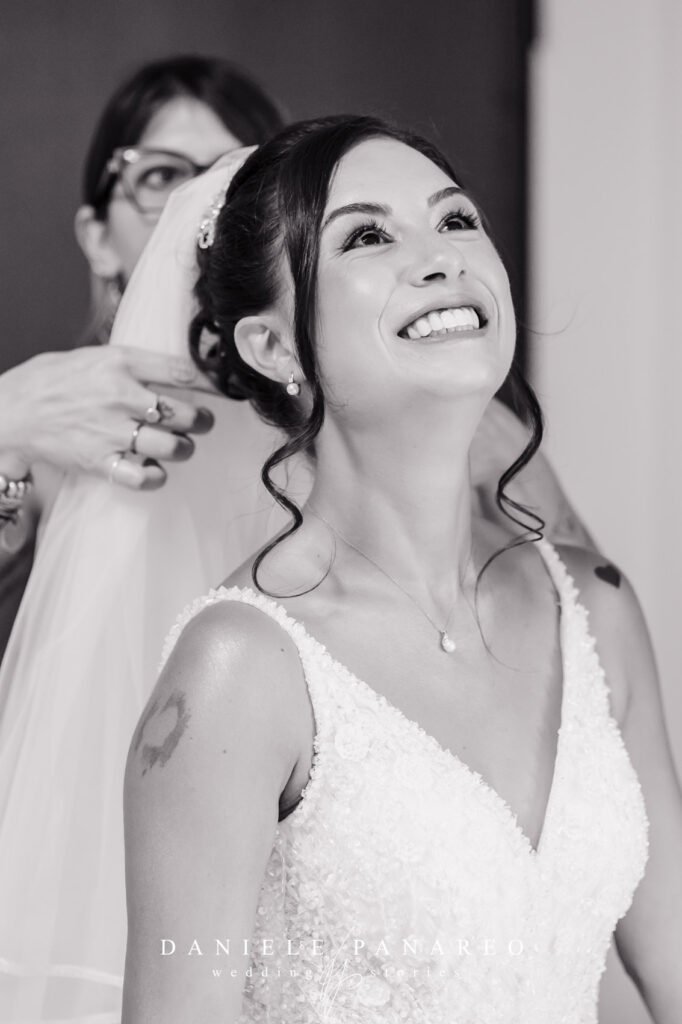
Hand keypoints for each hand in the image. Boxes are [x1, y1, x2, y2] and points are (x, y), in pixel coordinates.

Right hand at [0, 346, 216, 489]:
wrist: (9, 412)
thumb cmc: (51, 381)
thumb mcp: (92, 356)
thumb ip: (133, 364)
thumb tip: (179, 372)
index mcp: (119, 363)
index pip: (183, 371)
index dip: (212, 383)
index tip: (224, 390)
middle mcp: (119, 395)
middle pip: (185, 413)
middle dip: (202, 421)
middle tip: (202, 423)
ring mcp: (110, 431)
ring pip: (172, 447)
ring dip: (184, 449)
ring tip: (181, 446)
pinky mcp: (99, 461)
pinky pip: (144, 477)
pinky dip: (156, 476)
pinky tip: (154, 470)